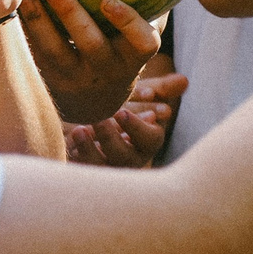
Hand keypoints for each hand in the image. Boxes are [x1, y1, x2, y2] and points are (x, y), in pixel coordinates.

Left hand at [20, 0, 161, 124]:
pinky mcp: (48, 79)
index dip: (128, 22)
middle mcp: (106, 70)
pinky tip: (10, 1)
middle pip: (89, 43)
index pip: (142, 43)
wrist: (96, 101)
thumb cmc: (123, 51)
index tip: (109, 1)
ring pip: (53, 50)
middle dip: (69, 13)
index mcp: (134, 57)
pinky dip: (21, 28)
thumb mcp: (139, 37)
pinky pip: (33, 53)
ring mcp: (75, 77)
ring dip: (37, 18)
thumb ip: (151, 7)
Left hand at [67, 68, 186, 166]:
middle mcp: (130, 158)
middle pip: (124, 157)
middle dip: (110, 138)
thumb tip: (184, 81)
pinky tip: (68, 140)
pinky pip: (81, 172)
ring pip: (101, 168)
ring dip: (90, 150)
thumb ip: (159, 89)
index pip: (150, 139)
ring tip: (78, 130)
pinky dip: (75, 157)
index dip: (136, 128)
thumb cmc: (120, 107)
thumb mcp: (138, 96)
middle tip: (98, 119)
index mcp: (146, 141)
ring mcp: (108, 168)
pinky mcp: (87, 172)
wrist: (89, 117)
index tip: (121, 112)